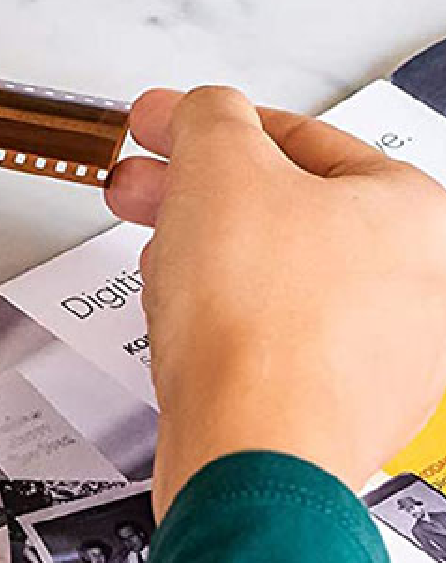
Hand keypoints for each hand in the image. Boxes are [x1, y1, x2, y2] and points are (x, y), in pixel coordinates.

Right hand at [107, 86, 445, 512]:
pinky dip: (223, 317)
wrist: (252, 450)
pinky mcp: (338, 400)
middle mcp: (421, 282)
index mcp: (415, 212)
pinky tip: (183, 318)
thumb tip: (205, 112)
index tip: (161, 124)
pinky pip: (271, 333)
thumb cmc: (260, 325)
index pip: (300, 137)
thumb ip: (209, 116)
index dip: (210, 124)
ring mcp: (385, 350)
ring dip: (204, 254)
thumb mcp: (215, 167)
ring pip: (274, 273)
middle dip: (196, 192)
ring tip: (156, 255)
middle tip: (143, 184)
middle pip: (285, 208)